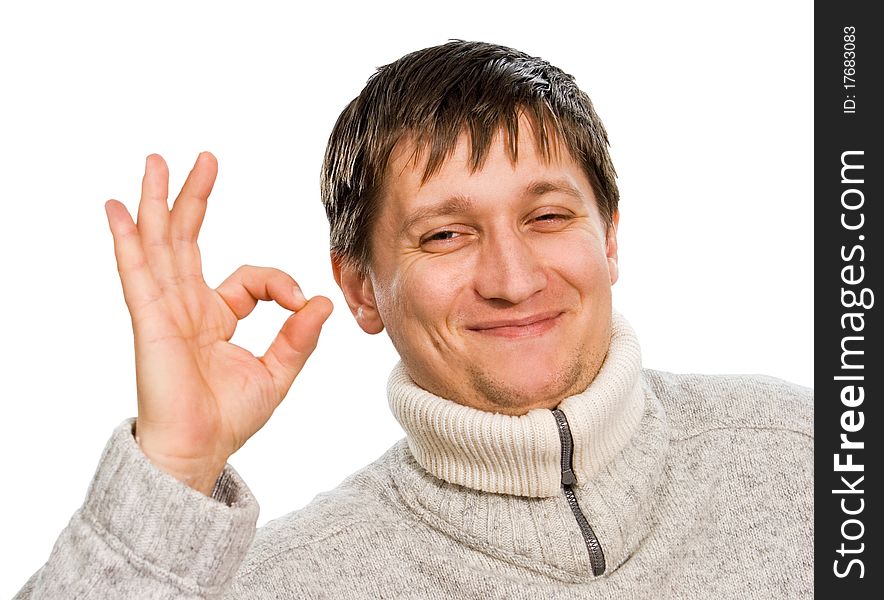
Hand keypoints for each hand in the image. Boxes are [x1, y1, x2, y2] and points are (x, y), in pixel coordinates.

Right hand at [104, 152, 332, 494]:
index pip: (249, 277)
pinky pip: (136, 274)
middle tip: (204, 158)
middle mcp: (187, 307)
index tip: (301, 302)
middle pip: (188, 240)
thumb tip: (321, 300)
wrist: (198, 451)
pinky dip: (128, 241)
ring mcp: (164, 311)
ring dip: (158, 202)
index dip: (279, 282)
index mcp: (217, 317)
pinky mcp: (149, 322)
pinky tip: (120, 210)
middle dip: (194, 197)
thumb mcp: (277, 373)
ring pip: (160, 245)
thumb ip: (298, 336)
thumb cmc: (229, 418)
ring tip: (157, 161)